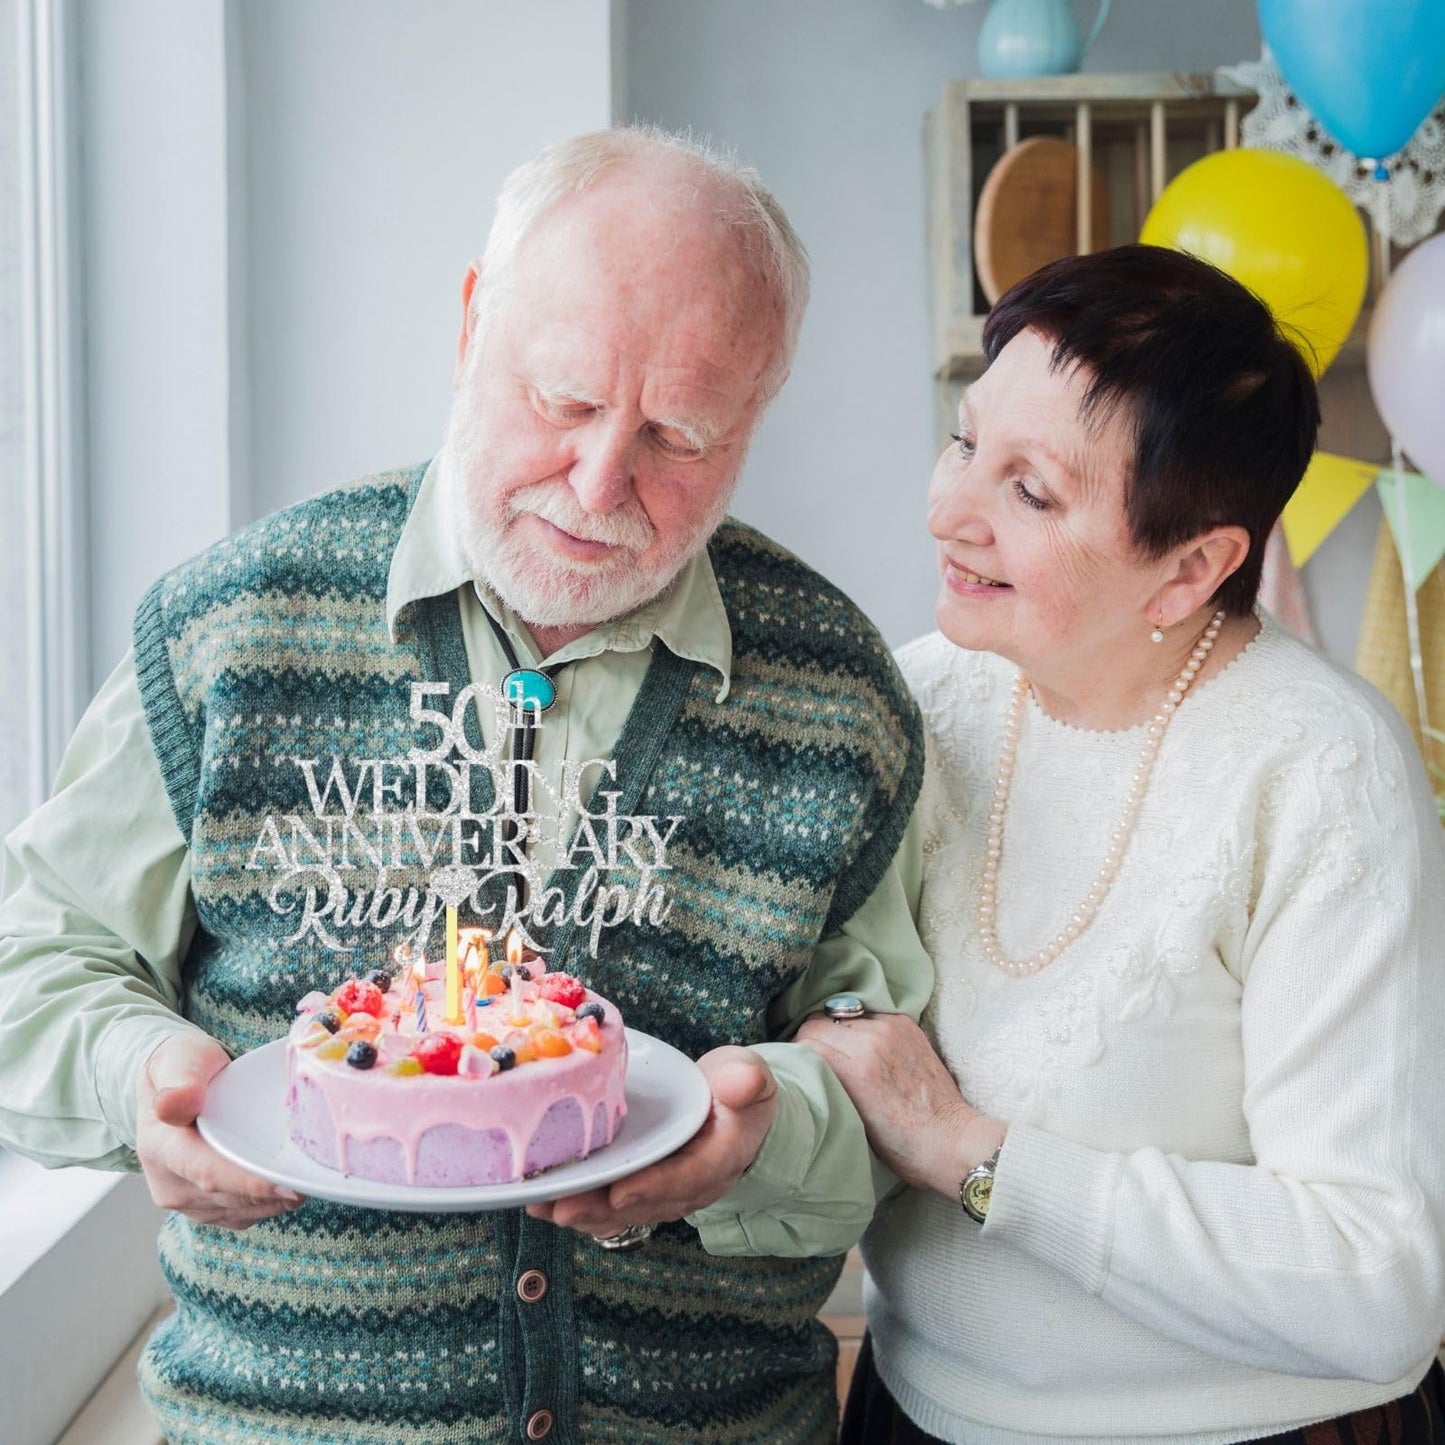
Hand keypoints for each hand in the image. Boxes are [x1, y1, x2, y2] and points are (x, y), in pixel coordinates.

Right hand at [136, 1032, 304, 1228]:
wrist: (174, 1085)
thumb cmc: (185, 1066)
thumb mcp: (182, 1057)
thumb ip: (181, 1078)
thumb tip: (175, 1104)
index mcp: (161, 1147)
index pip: (208, 1174)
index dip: (251, 1184)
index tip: (290, 1187)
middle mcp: (169, 1183)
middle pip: (232, 1197)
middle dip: (276, 1192)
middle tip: (319, 1179)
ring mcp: (186, 1201)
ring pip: (242, 1211)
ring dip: (277, 1200)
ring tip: (310, 1177)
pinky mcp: (204, 1209)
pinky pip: (244, 1215)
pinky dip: (271, 1203)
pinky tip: (290, 1182)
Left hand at [526, 1045, 777, 1237]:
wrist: (734, 1105)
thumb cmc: (737, 1087)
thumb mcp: (749, 1075)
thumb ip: (746, 1080)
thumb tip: (743, 1082)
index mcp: (721, 1157)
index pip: (689, 1177)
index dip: (655, 1186)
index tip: (621, 1190)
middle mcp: (691, 1184)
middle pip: (646, 1203)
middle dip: (601, 1208)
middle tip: (561, 1208)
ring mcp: (664, 1189)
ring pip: (623, 1210)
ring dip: (582, 1211)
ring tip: (540, 1207)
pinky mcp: (643, 1185)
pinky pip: (611, 1203)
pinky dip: (580, 1203)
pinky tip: (543, 1203)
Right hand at [796, 1012, 1004, 1198]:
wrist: (951, 1140)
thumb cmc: (901, 1145)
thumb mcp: (851, 1121)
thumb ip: (828, 1084)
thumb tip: (806, 1065)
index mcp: (857, 1068)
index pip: (806, 1039)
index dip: (798, 1054)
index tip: (800, 1069)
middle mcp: (873, 1040)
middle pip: (819, 1021)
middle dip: (813, 1040)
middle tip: (818, 1062)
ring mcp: (892, 1028)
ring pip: (842, 1014)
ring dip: (837, 1031)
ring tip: (844, 1055)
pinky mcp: (907, 1024)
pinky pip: (868, 1014)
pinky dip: (860, 1027)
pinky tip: (865, 1047)